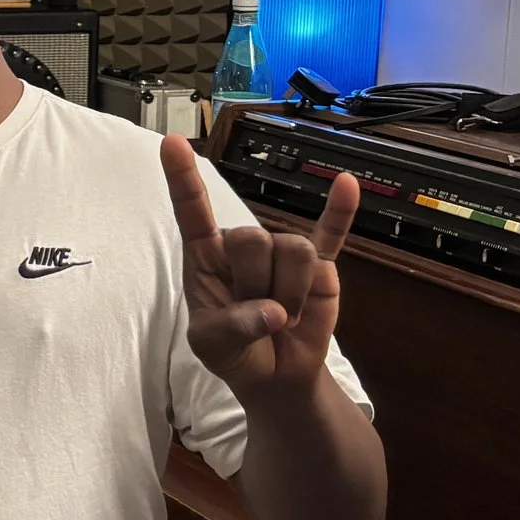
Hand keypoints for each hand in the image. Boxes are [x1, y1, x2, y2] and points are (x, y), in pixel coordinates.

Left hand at [163, 135, 355, 404]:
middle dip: (257, 285)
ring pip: (294, 251)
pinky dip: (340, 212)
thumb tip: (272, 313)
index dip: (182, 178)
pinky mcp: (319, 268)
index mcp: (206, 256)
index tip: (172, 143)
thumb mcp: (213, 346)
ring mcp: (282, 254)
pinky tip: (347, 184)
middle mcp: (244, 247)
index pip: (191, 210)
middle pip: (253, 239)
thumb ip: (232, 327)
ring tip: (283, 316)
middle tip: (259, 314)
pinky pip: (331, 235)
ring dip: (291, 294)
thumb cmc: (233, 351)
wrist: (275, 375)